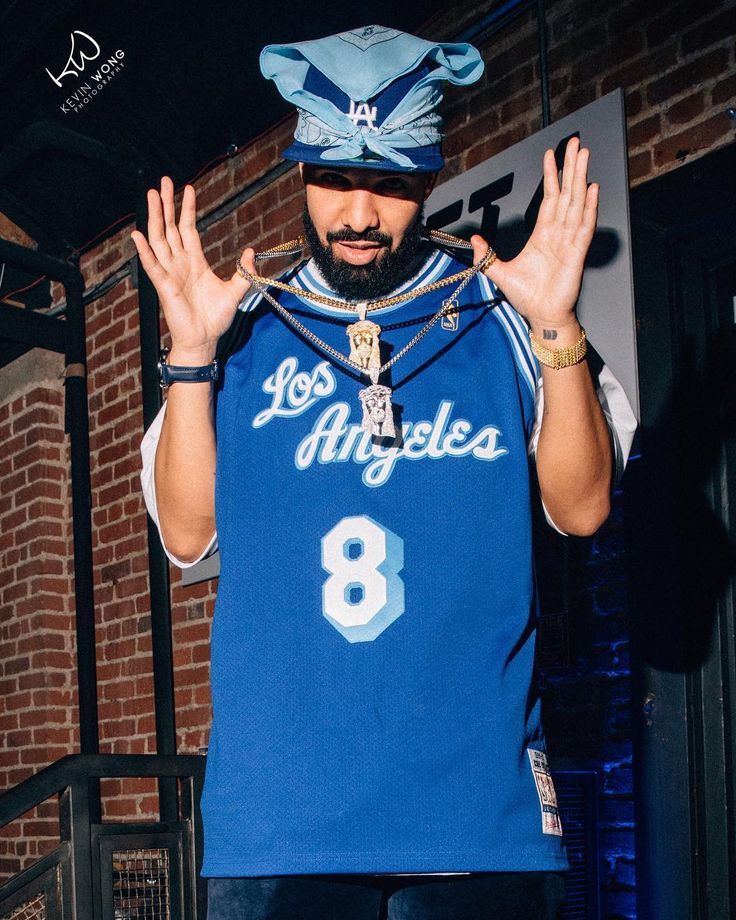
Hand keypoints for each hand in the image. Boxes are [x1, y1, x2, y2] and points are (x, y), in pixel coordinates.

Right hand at [130, 176, 255, 361]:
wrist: (205, 340)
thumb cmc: (216, 318)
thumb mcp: (236, 291)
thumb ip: (244, 272)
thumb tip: (250, 251)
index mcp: (195, 262)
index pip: (188, 229)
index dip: (188, 209)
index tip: (188, 189)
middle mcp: (180, 264)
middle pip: (170, 227)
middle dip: (167, 204)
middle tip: (163, 181)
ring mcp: (170, 273)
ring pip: (159, 239)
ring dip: (155, 217)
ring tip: (152, 196)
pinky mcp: (164, 286)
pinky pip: (152, 265)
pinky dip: (144, 250)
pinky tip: (138, 234)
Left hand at [470, 137, 597, 335]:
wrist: (542, 316)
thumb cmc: (527, 297)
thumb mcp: (499, 273)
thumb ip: (487, 256)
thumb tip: (475, 240)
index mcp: (542, 235)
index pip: (549, 198)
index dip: (551, 177)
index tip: (551, 155)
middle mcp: (558, 234)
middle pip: (566, 193)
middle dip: (570, 167)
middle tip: (575, 144)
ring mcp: (569, 241)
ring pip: (576, 203)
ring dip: (580, 179)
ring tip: (583, 156)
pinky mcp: (576, 254)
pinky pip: (584, 227)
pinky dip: (589, 208)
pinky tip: (592, 190)